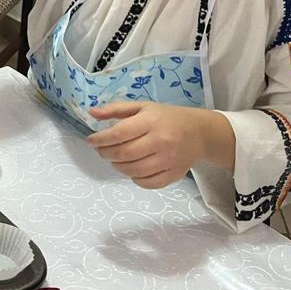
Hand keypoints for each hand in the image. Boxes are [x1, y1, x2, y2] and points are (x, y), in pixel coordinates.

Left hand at [87, 102, 235, 188]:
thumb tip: (91, 113)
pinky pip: (147, 183)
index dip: (100, 139)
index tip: (90, 141)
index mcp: (151, 122)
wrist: (200, 133)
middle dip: (105, 153)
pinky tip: (132, 168)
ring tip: (115, 158)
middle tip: (102, 150)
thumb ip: (116, 109)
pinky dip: (134, 178)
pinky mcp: (174, 175)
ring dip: (117, 166)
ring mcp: (168, 160)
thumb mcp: (142, 107)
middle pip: (123, 154)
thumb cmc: (166, 117)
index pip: (119, 133)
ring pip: (133, 170)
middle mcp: (160, 141)